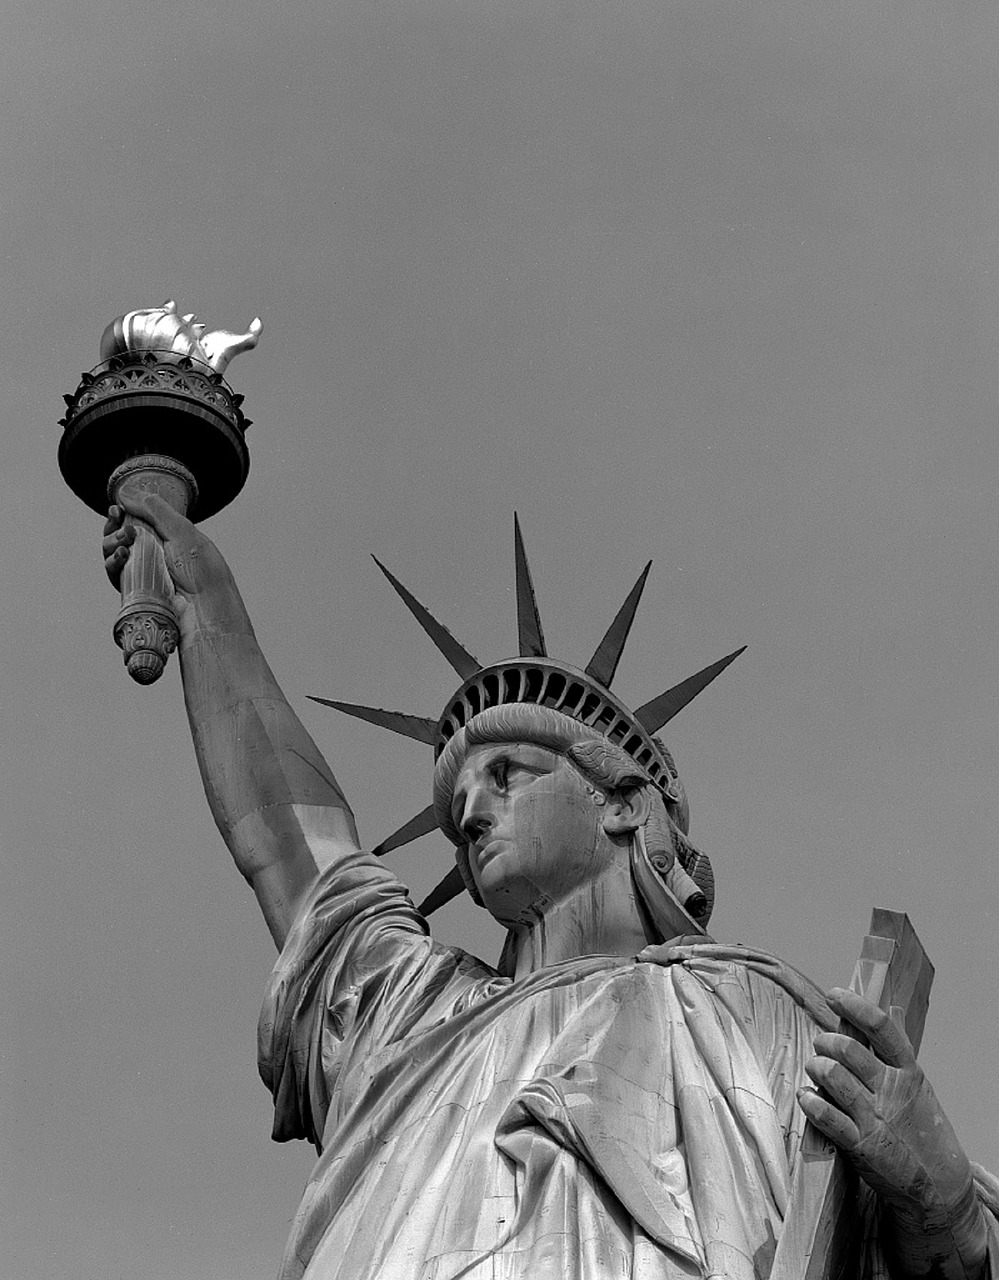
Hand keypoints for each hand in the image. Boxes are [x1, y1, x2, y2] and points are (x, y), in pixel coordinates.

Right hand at [103, 493, 248, 643]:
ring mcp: (144, 573)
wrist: (205, 605)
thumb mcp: (181, 530)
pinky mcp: (135, 591)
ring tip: (123, 542)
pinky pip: (115, 574)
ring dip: (111, 543)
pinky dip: (113, 563)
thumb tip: (125, 492)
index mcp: (167, 537)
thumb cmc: (201, 569)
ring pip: (114, 554)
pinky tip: (120, 556)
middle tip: (120, 524)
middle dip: (113, 527)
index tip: (116, 509)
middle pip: (120, 537)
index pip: (136, 521)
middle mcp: (154, 554)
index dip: (122, 514)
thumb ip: (153, 509)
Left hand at [800, 987, 985, 1276]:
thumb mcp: (918, 1086)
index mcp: (908, 1073)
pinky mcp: (860, 1146)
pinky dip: (810, 1101)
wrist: (940, 1187)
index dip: (855, 1007)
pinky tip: (806, 1096)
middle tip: (821, 1045)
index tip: (834, 995)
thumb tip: (890, 1009)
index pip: (881, 1029)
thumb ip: (897, 1051)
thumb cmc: (924, 1130)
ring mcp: (875, 1118)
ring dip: (815, 1067)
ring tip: (814, 1069)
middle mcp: (892, 1091)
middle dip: (825, 1041)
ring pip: (832, 1076)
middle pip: (847, 1050)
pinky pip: (825, 1115)